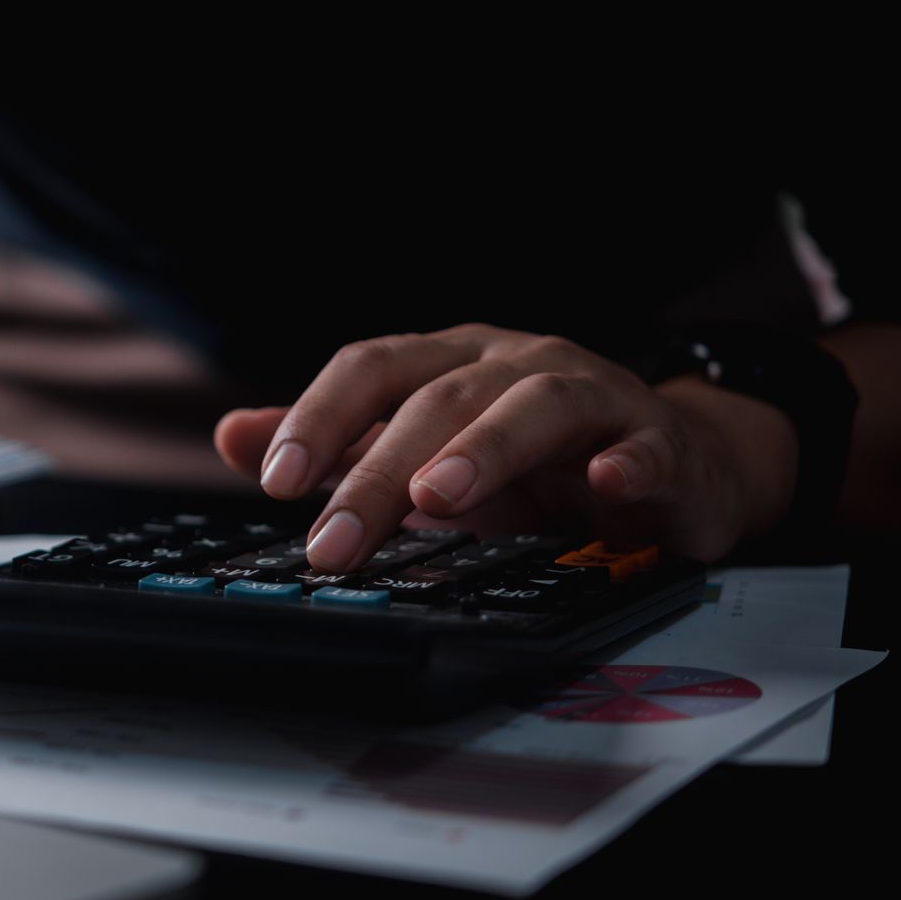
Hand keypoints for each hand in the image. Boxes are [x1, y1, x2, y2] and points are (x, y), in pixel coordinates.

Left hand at [213, 324, 798, 567]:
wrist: (669, 464)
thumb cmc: (532, 460)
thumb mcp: (421, 450)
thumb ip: (334, 445)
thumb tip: (231, 437)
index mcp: (449, 361)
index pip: (372, 368)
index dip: (320, 417)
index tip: (275, 481)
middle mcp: (515, 363)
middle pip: (439, 398)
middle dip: (380, 469)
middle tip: (335, 539)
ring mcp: (593, 394)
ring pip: (536, 404)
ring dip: (485, 448)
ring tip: (439, 498)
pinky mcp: (659, 443)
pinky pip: (646, 446)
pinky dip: (626, 463)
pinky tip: (605, 489)